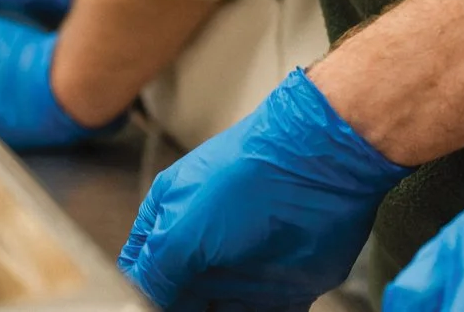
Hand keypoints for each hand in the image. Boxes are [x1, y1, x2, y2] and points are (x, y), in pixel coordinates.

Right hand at [119, 67, 408, 309]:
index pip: (142, 270)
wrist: (321, 167)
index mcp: (172, 221)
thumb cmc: (244, 182)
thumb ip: (155, 274)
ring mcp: (242, 271)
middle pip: (179, 300)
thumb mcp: (182, 228)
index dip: (143, 297)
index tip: (147, 310)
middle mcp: (206, 249)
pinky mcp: (280, 291)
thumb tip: (144, 303)